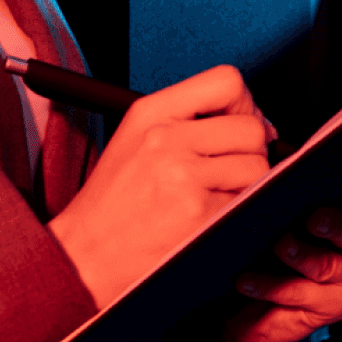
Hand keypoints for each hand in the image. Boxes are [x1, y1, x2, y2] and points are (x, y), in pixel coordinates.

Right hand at [49, 66, 274, 309]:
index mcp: (152, 113)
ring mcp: (183, 177)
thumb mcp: (137, 138)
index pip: (227, 82)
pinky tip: (210, 219)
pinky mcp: (198, 214)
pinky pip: (249, 202)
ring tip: (215, 197)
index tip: (241, 123)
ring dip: (248, 184)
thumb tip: (257, 120)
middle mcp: (166, 139)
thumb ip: (189, 118)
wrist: (83, 259)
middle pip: (251, 127)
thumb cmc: (112, 205)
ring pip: (257, 166)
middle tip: (229, 171)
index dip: (245, 103)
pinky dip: (239, 212)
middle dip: (251, 151)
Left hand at [218, 158, 341, 341]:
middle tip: (314, 218)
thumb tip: (276, 148)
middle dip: (337, 224)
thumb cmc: (277, 243)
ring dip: (298, 256)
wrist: (254, 307)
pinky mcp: (331, 310)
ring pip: (326, 267)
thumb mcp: (286, 206)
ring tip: (276, 246)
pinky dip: (269, 284)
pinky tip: (247, 278)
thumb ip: (292, 176)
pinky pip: (298, 296)